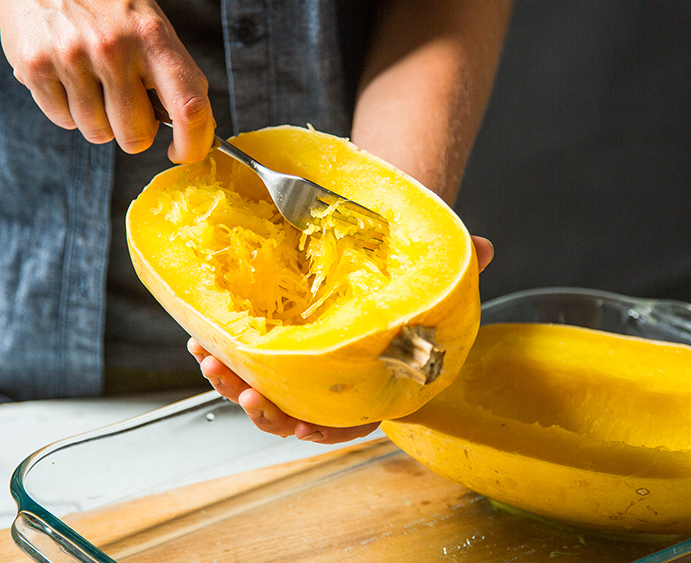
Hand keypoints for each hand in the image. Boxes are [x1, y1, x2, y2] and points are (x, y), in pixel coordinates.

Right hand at [0, 0, 214, 160]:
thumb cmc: (109, 8)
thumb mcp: (150, 29)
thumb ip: (173, 77)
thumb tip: (195, 132)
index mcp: (152, 38)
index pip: (190, 107)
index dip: (192, 143)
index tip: (183, 151)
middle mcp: (113, 48)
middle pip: (136, 135)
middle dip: (134, 130)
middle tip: (126, 101)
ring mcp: (71, 58)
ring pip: (98, 133)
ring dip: (99, 120)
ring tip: (93, 82)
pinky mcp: (35, 67)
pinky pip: (63, 121)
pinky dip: (68, 110)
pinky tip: (69, 78)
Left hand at [189, 235, 493, 443]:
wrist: (376, 257)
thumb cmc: (404, 279)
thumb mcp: (432, 277)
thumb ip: (457, 270)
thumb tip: (485, 250)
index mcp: (369, 384)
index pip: (348, 424)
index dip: (324, 431)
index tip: (300, 427)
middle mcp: (331, 383)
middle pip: (294, 415)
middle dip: (264, 410)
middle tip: (243, 390)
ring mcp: (299, 365)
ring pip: (263, 391)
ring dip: (232, 383)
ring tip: (209, 360)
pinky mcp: (276, 342)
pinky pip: (247, 358)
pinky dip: (224, 352)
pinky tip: (204, 336)